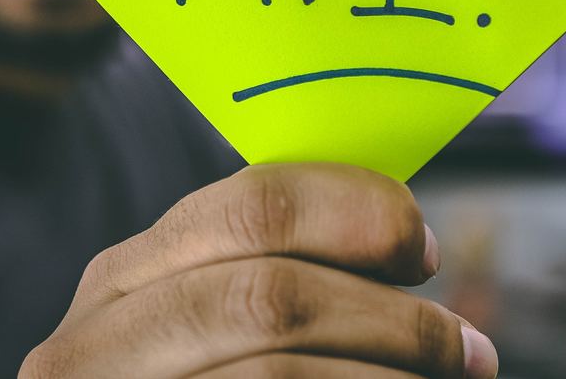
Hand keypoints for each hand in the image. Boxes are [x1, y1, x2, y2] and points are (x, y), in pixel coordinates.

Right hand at [19, 163, 497, 377]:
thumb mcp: (201, 326)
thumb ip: (267, 275)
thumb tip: (409, 242)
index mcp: (126, 278)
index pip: (253, 204)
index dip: (359, 214)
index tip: (423, 250)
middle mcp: (97, 340)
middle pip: (271, 294)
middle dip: (394, 319)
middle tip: (468, 349)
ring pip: (278, 371)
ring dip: (390, 375)